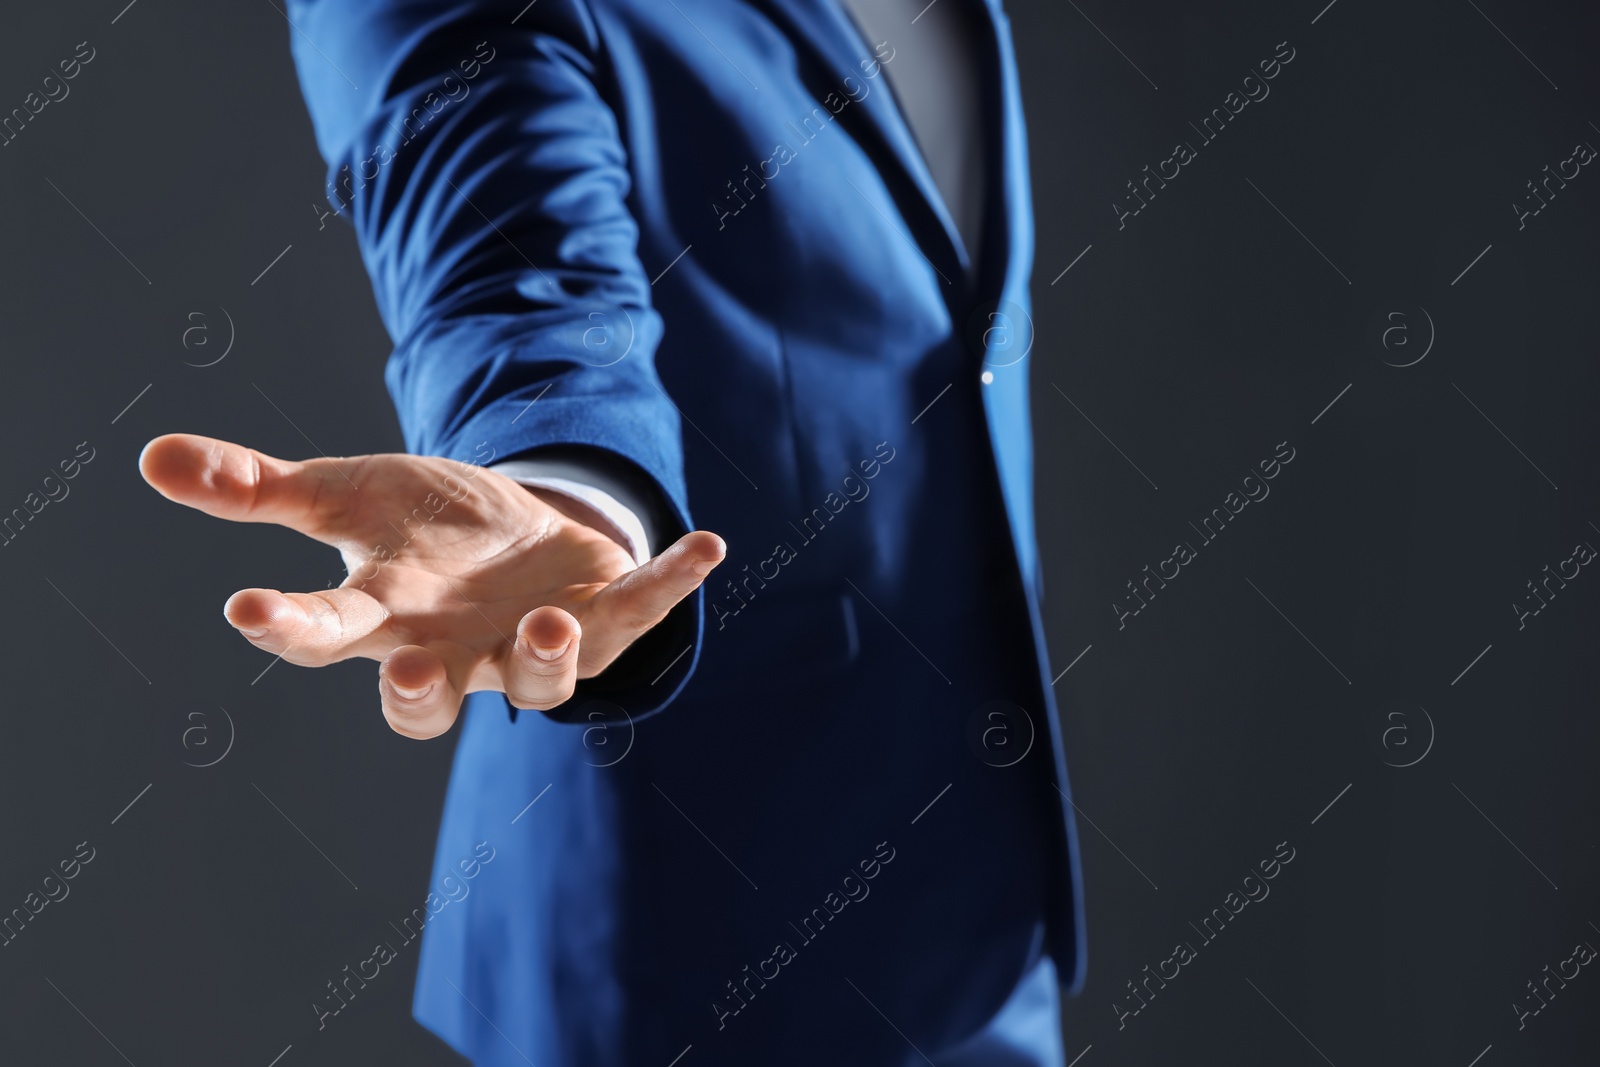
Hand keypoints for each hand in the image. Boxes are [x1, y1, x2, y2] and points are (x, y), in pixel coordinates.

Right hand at [139, 434, 724, 737]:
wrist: (511, 533)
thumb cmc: (420, 526)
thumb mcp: (344, 494)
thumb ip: (258, 488)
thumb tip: (152, 455)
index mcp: (385, 618)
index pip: (325, 638)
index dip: (291, 630)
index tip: (248, 608)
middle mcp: (456, 649)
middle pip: (427, 702)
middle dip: (420, 695)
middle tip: (412, 669)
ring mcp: (532, 643)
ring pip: (541, 682)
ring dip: (552, 659)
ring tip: (557, 616)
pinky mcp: (603, 620)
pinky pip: (641, 614)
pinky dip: (673, 583)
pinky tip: (708, 544)